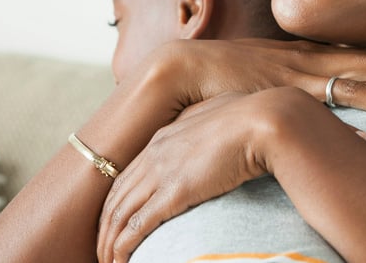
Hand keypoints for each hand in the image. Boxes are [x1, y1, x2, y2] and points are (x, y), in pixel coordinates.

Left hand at [96, 91, 268, 262]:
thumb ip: (209, 126)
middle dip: (105, 227)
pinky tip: (119, 261)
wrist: (262, 121)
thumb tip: (218, 132)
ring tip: (108, 262)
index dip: (117, 202)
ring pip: (120, 214)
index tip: (114, 223)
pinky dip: (123, 247)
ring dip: (110, 243)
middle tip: (103, 249)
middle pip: (116, 197)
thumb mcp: (221, 117)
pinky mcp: (174, 192)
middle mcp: (156, 153)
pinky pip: (137, 226)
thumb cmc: (251, 118)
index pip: (127, 175)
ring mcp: (162, 172)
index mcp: (165, 136)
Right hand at [148, 38, 365, 127]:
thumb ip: (290, 84)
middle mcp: (309, 57)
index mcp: (307, 51)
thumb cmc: (220, 74)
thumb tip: (317, 104)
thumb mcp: (263, 74)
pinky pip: (326, 102)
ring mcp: (299, 72)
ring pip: (361, 81)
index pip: (363, 57)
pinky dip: (352, 118)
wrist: (183, 69)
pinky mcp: (282, 90)